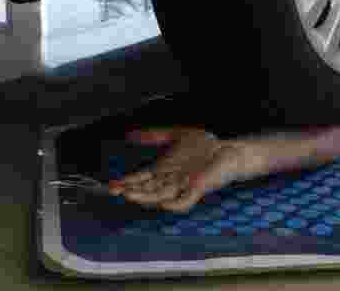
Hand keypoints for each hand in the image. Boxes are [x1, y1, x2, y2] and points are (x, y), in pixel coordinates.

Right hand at [107, 127, 250, 212]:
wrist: (227, 149)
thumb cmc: (204, 145)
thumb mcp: (176, 135)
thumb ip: (154, 135)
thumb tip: (130, 134)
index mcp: (164, 170)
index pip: (141, 179)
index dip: (127, 183)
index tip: (111, 185)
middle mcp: (171, 180)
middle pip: (147, 189)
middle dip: (131, 191)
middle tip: (116, 191)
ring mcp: (183, 186)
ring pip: (160, 196)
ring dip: (146, 198)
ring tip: (130, 196)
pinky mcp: (198, 188)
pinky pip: (184, 201)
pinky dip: (174, 204)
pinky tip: (163, 205)